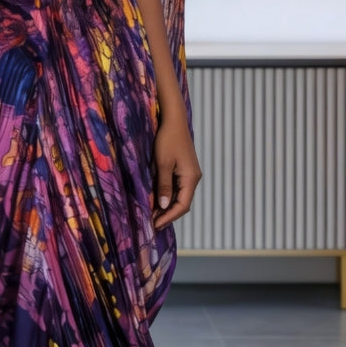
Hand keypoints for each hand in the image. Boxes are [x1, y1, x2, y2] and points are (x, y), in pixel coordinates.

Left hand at [152, 113, 201, 229]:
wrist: (174, 121)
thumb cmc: (167, 140)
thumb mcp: (163, 164)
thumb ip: (164, 186)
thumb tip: (164, 207)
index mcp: (191, 179)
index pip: (182, 205)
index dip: (169, 217)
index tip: (155, 225)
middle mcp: (193, 179)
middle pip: (182, 203)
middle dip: (168, 215)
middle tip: (152, 224)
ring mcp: (189, 175)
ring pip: (179, 197)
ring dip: (167, 207)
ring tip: (153, 216)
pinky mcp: (183, 170)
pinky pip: (177, 188)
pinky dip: (167, 197)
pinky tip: (157, 202)